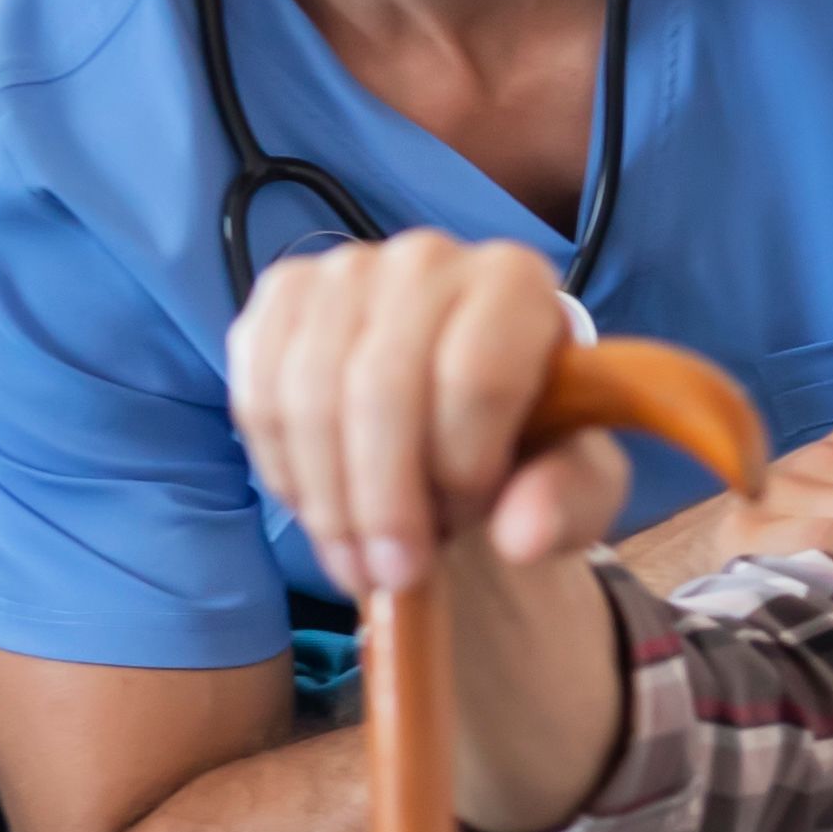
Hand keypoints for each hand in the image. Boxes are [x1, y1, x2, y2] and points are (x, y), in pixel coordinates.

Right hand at [225, 230, 620, 603]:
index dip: (463, 471)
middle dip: (383, 504)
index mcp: (514, 282)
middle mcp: (427, 257)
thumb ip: (566, 502)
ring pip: (307, 397)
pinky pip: (258, 395)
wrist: (461, 412)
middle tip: (395, 573)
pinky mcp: (281, 298)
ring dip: (329, 503)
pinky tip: (321, 511)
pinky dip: (284, 473)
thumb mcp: (574, 481)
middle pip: (380, 388)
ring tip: (359, 562)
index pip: (474, 378)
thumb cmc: (525, 442)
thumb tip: (521, 537)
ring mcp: (344, 270)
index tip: (467, 525)